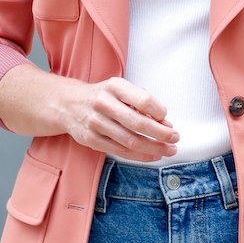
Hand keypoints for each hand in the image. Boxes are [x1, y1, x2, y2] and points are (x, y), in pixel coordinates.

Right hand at [64, 77, 178, 161]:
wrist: (68, 104)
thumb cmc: (102, 96)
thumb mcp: (121, 89)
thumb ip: (143, 102)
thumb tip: (165, 123)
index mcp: (114, 86)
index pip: (143, 100)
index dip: (160, 112)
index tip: (167, 119)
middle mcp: (103, 103)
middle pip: (138, 124)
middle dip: (162, 134)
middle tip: (175, 138)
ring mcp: (95, 123)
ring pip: (131, 141)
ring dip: (154, 148)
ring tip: (169, 150)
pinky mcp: (91, 139)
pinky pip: (120, 151)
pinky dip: (140, 156)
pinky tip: (153, 155)